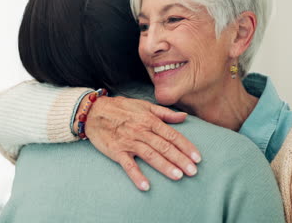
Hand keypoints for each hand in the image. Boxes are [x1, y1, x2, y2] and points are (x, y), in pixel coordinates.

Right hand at [75, 95, 201, 190]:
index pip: (172, 135)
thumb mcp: (145, 106)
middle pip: (164, 147)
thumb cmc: (122, 108)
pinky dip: (136, 175)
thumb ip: (165, 113)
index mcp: (150, 121)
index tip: (197, 157)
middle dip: (180, 159)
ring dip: (165, 166)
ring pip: (150, 155)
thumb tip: (184, 116)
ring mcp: (129, 142)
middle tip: (193, 171)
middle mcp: (141, 131)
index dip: (186, 146)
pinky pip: (128, 165)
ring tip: (178, 176)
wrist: (94, 111)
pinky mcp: (116, 151)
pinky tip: (145, 186)